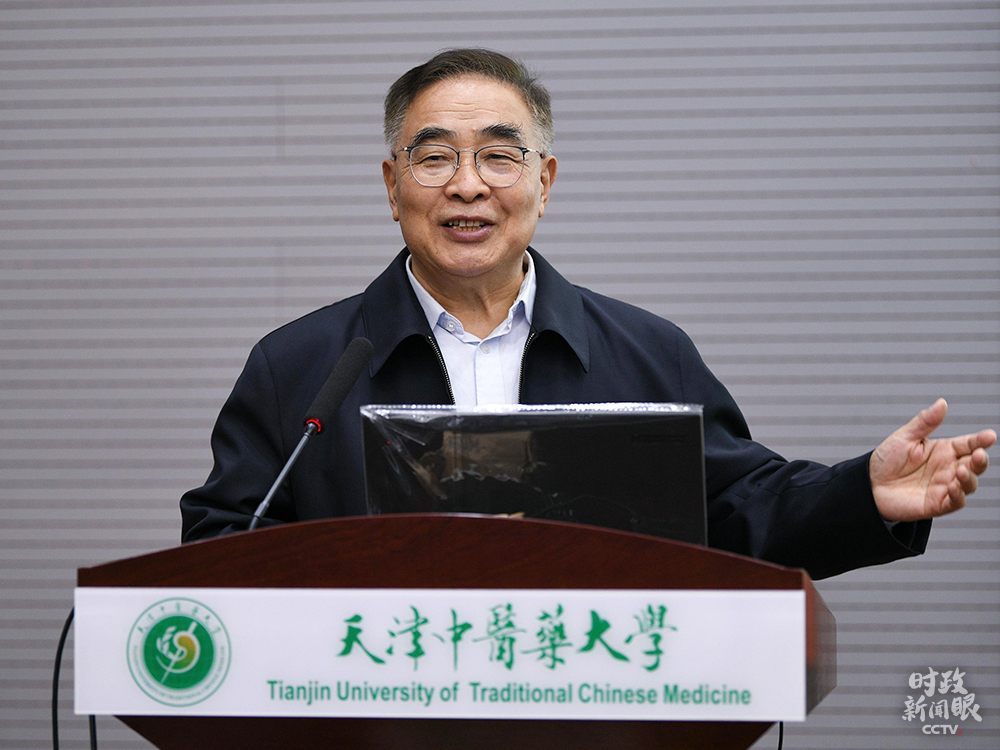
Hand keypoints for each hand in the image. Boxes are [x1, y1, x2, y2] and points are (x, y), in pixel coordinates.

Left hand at [870, 399, 995, 521]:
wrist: (869, 484)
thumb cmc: (887, 460)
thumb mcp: (905, 437)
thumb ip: (924, 422)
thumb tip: (942, 403)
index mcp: (944, 450)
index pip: (969, 444)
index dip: (981, 440)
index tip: (990, 436)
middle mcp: (948, 468)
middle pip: (975, 464)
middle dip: (981, 460)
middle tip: (979, 454)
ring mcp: (944, 487)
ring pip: (969, 484)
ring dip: (969, 478)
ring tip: (961, 470)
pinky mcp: (937, 504)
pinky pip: (955, 502)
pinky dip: (958, 495)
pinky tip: (952, 487)